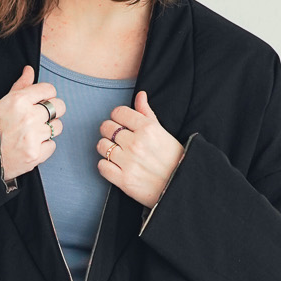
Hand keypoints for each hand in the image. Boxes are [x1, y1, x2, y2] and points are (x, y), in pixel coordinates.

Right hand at [0, 65, 62, 181]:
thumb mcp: (4, 101)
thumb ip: (21, 86)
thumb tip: (29, 69)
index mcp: (19, 100)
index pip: (49, 90)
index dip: (46, 95)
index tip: (41, 102)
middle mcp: (28, 117)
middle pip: (59, 107)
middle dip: (53, 111)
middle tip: (40, 118)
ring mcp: (32, 137)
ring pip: (57, 126)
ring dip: (48, 129)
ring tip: (33, 133)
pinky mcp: (35, 154)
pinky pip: (52, 145)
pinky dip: (44, 146)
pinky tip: (31, 145)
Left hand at [97, 91, 184, 207]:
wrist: (179, 186)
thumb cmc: (173, 158)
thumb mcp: (163, 132)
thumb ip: (147, 114)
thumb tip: (140, 95)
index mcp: (147, 128)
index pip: (118, 112)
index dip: (117, 116)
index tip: (121, 123)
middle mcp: (136, 143)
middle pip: (106, 127)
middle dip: (109, 131)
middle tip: (117, 139)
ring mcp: (128, 162)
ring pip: (102, 146)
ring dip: (106, 148)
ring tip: (116, 152)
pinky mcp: (123, 180)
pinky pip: (101, 166)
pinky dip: (105, 165)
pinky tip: (115, 165)